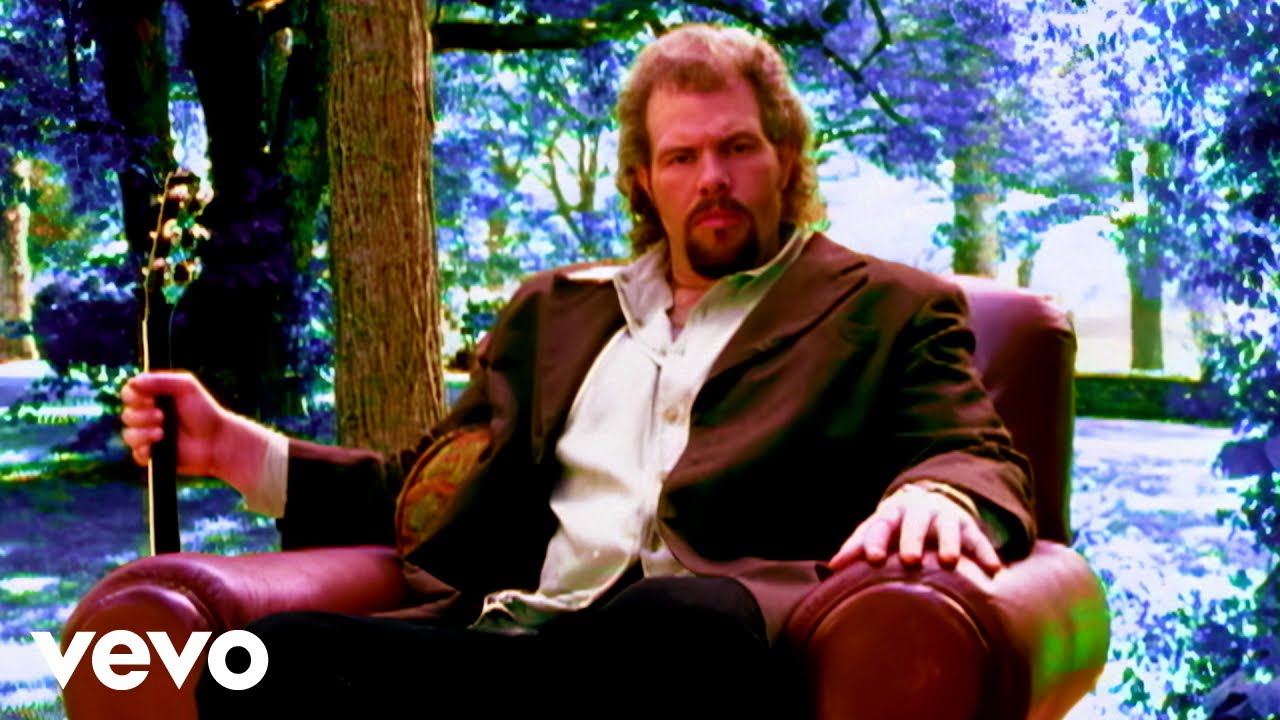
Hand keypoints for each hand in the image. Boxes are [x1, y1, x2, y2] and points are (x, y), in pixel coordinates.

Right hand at [121, 371, 227, 476]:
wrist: (217, 440)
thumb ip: (161, 380)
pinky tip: (157, 446)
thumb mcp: (186, 387)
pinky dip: (144, 450)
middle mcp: (147, 417)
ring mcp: (148, 437)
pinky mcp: (152, 456)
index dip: (134, 397)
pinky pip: (137, 454)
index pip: (128, 394)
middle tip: (162, 416)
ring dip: (143, 433)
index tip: (150, 399)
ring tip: (162, 433)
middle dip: (142, 416)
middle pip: (126, 415)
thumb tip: (133, 382)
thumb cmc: (204, 411)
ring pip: (129, 435)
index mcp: (152, 398)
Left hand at [830, 485, 1001, 574]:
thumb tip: (831, 568)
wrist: (931, 503)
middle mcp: (919, 511)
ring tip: (948, 562)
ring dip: (948, 542)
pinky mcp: (969, 527)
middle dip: (912, 539)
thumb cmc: (897, 527)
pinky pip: (979, 540)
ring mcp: (946, 517)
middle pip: (915, 522)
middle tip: (909, 560)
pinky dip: (986, 553)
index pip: (881, 524)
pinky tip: (994, 571)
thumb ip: (857, 547)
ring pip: (948, 526)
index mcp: (892, 513)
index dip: (875, 541)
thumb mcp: (877, 531)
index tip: (872, 559)